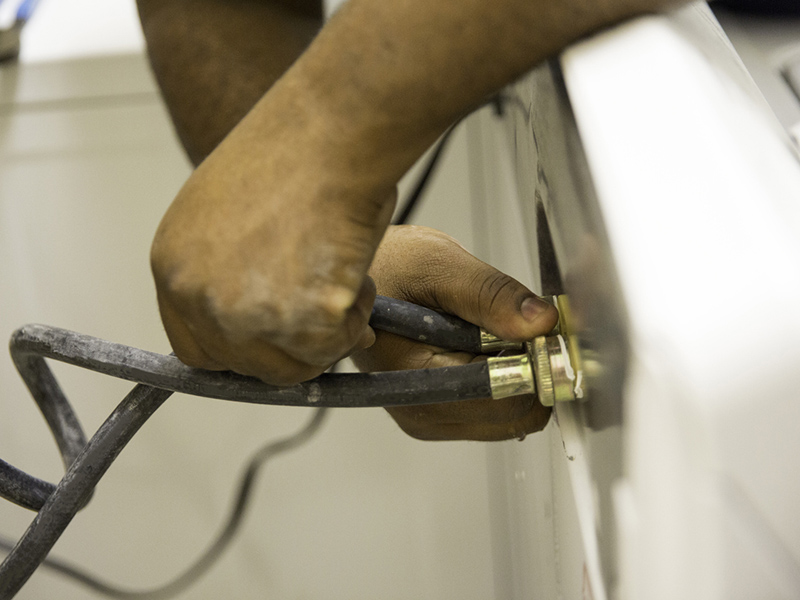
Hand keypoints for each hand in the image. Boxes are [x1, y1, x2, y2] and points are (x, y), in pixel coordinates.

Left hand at [150, 74, 397, 385]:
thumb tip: (268, 315)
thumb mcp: (231, 212)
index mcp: (173, 264)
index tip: (277, 339)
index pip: (195, 346)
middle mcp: (196, 294)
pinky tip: (357, 273)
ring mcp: (240, 312)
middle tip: (326, 314)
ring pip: (290, 367)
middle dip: (290, 348)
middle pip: (244, 365)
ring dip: (325, 336)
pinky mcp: (295, 321)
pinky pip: (332, 349)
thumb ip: (233, 270)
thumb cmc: (297, 153)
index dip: (243, 349)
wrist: (332, 131)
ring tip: (344, 281)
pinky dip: (354, 321)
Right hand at [351, 225, 558, 440]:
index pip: (507, 399)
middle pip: (514, 414)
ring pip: (510, 415)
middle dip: (531, 369)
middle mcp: (421, 411)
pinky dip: (504, 377)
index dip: (538, 363)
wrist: (357, 278)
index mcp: (418, 381)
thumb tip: (541, 323)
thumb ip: (492, 295)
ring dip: (518, 373)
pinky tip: (485, 344)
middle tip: (520, 324)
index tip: (544, 328)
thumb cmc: (385, 267)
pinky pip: (493, 409)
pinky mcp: (438, 411)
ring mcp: (429, 416)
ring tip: (493, 330)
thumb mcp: (438, 266)